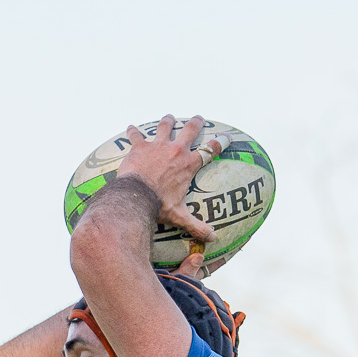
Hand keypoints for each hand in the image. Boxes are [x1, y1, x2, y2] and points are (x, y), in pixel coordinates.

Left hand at [116, 114, 224, 242]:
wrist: (136, 197)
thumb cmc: (159, 206)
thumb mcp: (179, 216)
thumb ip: (196, 226)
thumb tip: (212, 239)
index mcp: (188, 165)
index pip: (210, 151)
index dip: (220, 142)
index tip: (227, 137)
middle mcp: (176, 150)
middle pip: (190, 130)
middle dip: (196, 122)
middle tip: (199, 118)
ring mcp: (157, 146)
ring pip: (165, 126)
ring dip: (168, 121)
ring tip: (169, 117)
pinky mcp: (139, 146)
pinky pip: (136, 134)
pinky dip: (133, 131)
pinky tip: (130, 128)